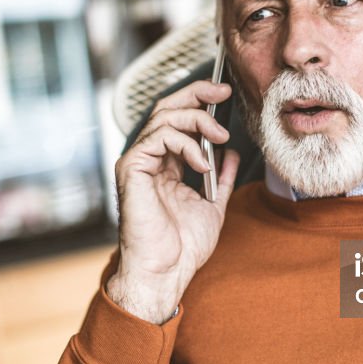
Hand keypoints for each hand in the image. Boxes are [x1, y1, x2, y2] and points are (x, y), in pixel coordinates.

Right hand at [108, 80, 240, 323]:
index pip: (177, 120)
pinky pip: (158, 137)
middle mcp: (148, 159)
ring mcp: (137, 162)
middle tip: (222, 92)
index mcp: (164, 165)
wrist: (166, 271)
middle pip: (166, 108)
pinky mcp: (131, 168)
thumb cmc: (183, 247)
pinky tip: (202, 163)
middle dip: (197, 94)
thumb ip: (221, 178)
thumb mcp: (212, 205)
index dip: (199, 101)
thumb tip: (231, 154)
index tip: (224, 94)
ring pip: (163, 117)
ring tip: (220, 138)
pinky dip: (186, 144)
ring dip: (198, 120)